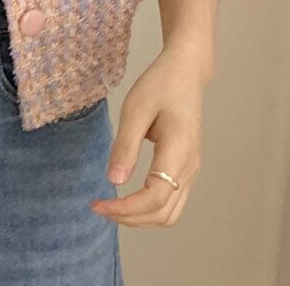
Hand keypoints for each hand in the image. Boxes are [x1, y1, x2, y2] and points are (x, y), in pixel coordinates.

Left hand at [89, 45, 208, 226]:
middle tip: (99, 207)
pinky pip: (172, 200)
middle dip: (129, 218)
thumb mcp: (135, 109)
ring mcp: (192, 169)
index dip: (125, 209)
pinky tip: (127, 198)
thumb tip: (113, 181)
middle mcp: (190, 167)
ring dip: (140, 217)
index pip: (154, 198)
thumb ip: (125, 145)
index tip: (98, 204)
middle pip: (163, 213)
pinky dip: (149, 208)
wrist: (186, 72)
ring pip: (170, 213)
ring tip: (111, 206)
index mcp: (178, 152)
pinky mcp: (187, 166)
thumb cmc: (160, 85)